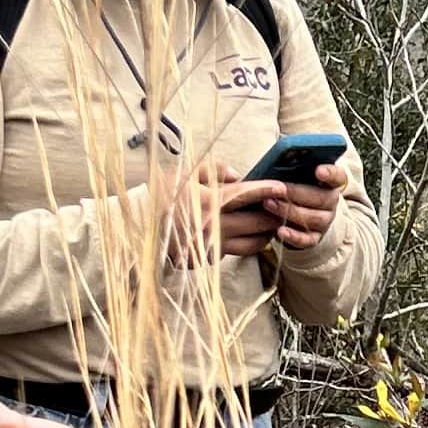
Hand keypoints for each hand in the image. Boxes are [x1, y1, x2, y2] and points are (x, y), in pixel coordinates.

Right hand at [180, 156, 351, 267]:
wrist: (142, 226)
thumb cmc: (164, 195)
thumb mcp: (186, 173)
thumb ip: (214, 169)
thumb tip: (237, 175)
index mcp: (209, 201)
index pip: (247, 195)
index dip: (267, 190)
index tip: (281, 187)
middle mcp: (214, 226)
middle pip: (257, 222)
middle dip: (275, 214)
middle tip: (286, 207)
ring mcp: (212, 245)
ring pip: (253, 243)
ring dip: (266, 234)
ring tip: (273, 224)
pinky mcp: (209, 258)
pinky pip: (237, 252)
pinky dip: (249, 244)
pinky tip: (254, 236)